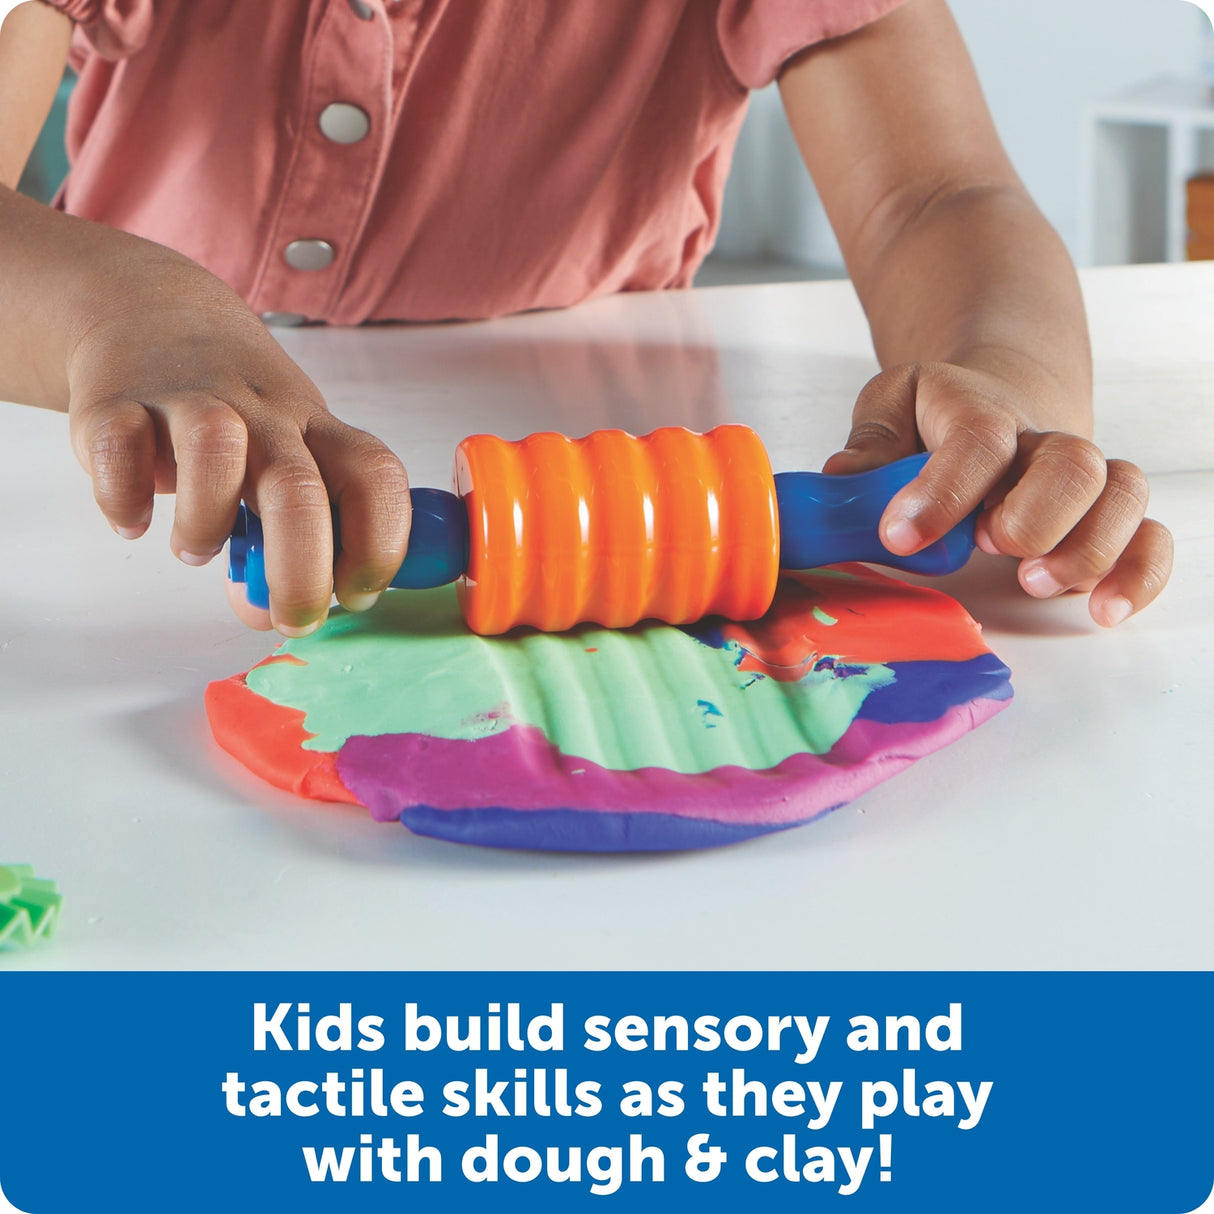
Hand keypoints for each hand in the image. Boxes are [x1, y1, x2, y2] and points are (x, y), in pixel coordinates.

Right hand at [64, 252, 409, 634]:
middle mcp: (264, 415)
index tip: (358, 594)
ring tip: (195, 550)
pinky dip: (123, 498)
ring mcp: (191, 402)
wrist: (156, 318)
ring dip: (206, 522)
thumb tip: (272, 615)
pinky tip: (133, 521)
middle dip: (302, 570)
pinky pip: (119, 450)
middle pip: (299, 488)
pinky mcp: (117, 403)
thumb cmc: (239, 413)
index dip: (379, 543)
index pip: (375, 478)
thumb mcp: (289, 458)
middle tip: (292, 619)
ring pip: (215, 452)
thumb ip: (289, 539)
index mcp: (318, 432)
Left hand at [823, 362, 1172, 625]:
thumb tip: (845, 476)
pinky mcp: (1104, 521)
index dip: (943, 490)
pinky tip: (1101, 608)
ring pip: (1121, 496)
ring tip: (1030, 581)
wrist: (998, 402)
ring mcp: (1081, 483)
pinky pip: (1149, 539)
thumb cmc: (935, 418)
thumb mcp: (891, 408)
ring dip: (1085, 547)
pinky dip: (1137, 575)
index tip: (900, 535)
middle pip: (1072, 463)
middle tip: (988, 546)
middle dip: (1033, 515)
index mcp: (981, 411)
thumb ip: (871, 440)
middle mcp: (1042, 444)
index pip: (978, 439)